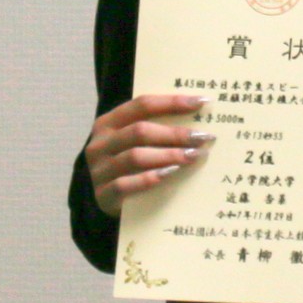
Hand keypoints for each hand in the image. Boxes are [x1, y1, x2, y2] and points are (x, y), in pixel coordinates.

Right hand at [84, 93, 213, 217]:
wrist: (107, 200)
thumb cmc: (130, 164)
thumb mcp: (137, 143)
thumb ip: (158, 128)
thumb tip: (200, 118)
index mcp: (108, 123)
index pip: (142, 105)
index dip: (172, 102)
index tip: (201, 102)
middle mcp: (100, 144)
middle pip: (140, 131)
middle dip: (176, 134)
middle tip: (204, 137)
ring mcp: (99, 170)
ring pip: (135, 157)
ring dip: (169, 155)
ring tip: (194, 156)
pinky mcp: (103, 194)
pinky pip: (126, 185)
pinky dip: (150, 178)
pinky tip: (171, 173)